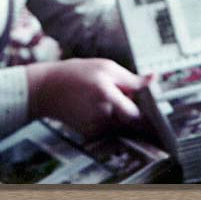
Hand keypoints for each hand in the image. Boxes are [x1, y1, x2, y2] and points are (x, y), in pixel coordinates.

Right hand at [26, 58, 151, 137]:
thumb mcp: (105, 67)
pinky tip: (90, 105)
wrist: (46, 90)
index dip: (141, 105)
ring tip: (97, 96)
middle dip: (126, 104)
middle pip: (128, 116)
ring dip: (115, 110)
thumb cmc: (76, 73)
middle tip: (112, 90)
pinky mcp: (89, 132)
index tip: (140, 100)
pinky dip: (104, 116)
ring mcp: (94, 125)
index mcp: (107, 94)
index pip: (136, 112)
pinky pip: (106, 125)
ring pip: (117, 120)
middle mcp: (101, 113)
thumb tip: (153, 79)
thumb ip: (131, 78)